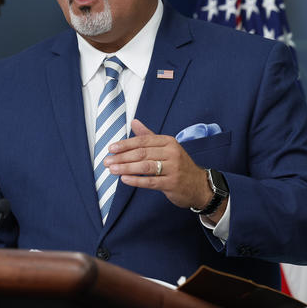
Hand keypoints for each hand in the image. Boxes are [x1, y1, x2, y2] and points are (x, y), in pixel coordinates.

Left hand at [103, 119, 221, 220]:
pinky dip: (136, 180)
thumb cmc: (179, 165)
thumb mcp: (166, 147)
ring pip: (145, 166)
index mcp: (168, 142)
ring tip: (112, 170)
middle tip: (107, 161)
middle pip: (142, 153)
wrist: (199, 185)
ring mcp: (173, 168)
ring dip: (126, 168)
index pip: (143, 141)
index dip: (125, 144)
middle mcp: (172, 153)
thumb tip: (134, 122)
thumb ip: (148, 136)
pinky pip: (151, 181)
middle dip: (122, 157)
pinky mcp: (172, 183)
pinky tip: (124, 179)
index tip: (111, 148)